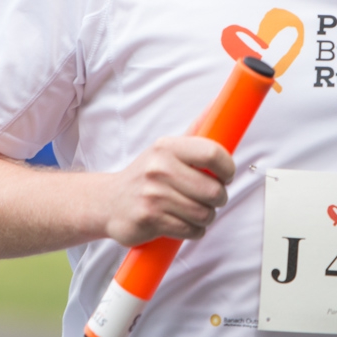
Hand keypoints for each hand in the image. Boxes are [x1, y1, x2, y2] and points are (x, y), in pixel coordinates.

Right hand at [101, 136, 234, 245]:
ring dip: (205, 217)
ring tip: (193, 211)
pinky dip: (193, 230)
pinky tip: (181, 222)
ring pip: (204, 214)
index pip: (213, 154)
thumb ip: (193, 132)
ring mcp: (153, 195)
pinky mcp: (150, 219)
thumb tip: (215, 105)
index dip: (228, 168)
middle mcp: (159, 168)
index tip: (225, 176)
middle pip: (213, 190)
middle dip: (218, 199)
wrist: (108, 202)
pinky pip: (190, 230)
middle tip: (209, 198)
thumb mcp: (164, 150)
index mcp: (166, 147)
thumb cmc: (146, 176)